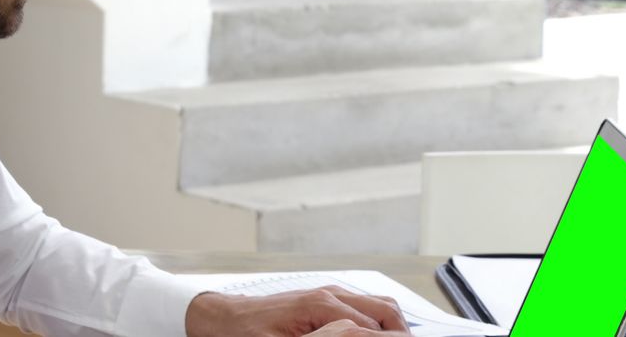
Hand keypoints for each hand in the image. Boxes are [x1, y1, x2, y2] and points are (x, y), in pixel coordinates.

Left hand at [184, 285, 411, 336]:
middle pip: (386, 309)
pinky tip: (377, 335)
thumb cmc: (247, 333)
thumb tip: (351, 336)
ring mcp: (329, 293)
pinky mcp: (324, 298)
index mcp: (323, 305)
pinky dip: (379, 319)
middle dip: (401, 331)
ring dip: (392, 324)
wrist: (224, 318)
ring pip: (379, 304)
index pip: (375, 325)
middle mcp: (330, 294)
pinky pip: (364, 304)